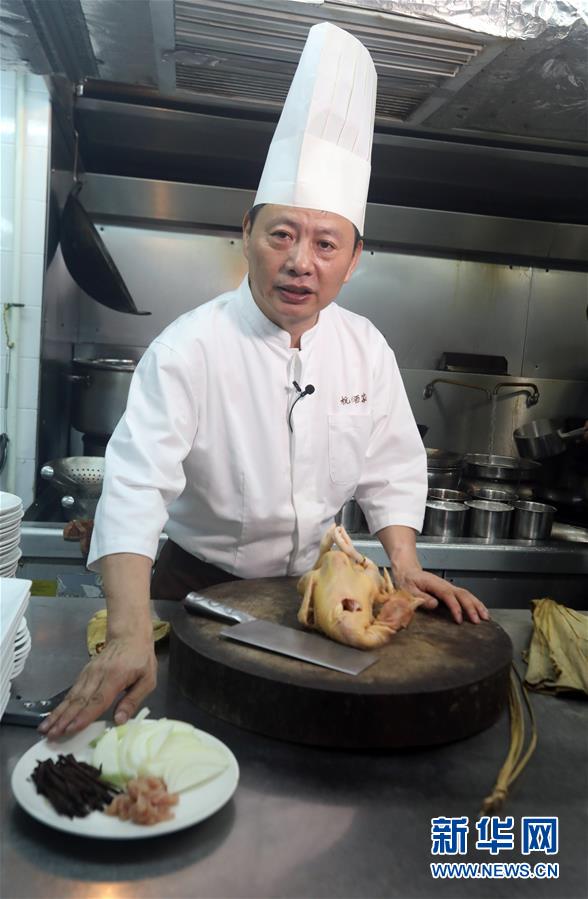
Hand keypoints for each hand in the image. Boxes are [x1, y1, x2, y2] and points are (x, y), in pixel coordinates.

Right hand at [38, 635, 156, 739]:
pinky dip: (62, 704)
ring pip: (72, 696)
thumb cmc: (141, 659)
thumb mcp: (148, 680)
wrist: (129, 635)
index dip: (84, 716)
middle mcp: (97, 675)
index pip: (97, 700)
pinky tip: (53, 715)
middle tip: (52, 735)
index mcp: (115, 677)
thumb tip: (119, 721)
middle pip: (80, 700)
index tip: (71, 729)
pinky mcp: (84, 673)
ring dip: (58, 713)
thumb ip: (133, 700)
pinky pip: (72, 691)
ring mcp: (89, 673)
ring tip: (46, 728)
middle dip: (64, 719)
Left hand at [394, 566, 489, 624]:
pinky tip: (481, 611)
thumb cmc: (408, 581)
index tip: (459, 620)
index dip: (455, 608)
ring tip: (486, 617)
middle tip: (478, 621)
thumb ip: (421, 597)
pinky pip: (466, 596)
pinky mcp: (451, 591)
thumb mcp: (409, 589)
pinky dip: (475, 603)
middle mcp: (445, 585)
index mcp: (435, 584)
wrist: (408, 571)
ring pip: (467, 594)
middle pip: (463, 595)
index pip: (448, 596)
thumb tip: (435, 604)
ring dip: (477, 605)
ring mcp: (449, 587)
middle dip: (472, 608)